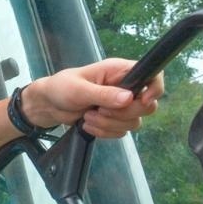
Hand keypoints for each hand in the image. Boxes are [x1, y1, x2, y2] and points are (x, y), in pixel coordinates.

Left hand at [25, 59, 162, 138]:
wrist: (47, 106)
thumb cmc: (60, 88)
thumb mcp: (79, 90)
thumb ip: (103, 94)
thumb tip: (128, 98)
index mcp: (119, 71)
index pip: (153, 76)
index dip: (154, 89)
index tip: (142, 100)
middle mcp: (124, 87)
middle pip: (147, 106)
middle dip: (122, 114)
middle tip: (99, 111)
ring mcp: (120, 105)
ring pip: (134, 122)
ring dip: (109, 124)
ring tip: (88, 117)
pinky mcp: (114, 120)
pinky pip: (121, 132)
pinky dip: (105, 132)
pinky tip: (88, 125)